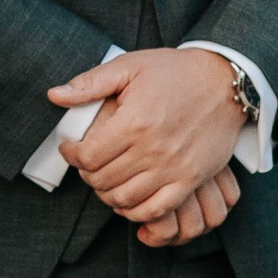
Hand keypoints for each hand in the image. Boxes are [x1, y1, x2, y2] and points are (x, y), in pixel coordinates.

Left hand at [49, 47, 243, 240]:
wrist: (224, 82)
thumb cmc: (174, 71)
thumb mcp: (130, 66)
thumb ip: (90, 83)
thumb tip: (53, 96)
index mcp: (135, 122)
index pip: (87, 156)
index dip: (71, 154)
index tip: (70, 147)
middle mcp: (153, 149)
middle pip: (102, 180)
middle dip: (87, 174)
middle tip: (87, 163)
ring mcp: (174, 168)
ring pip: (125, 199)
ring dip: (107, 194)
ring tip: (105, 179)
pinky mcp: (192, 179)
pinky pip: (157, 210)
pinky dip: (136, 211)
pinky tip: (128, 198)